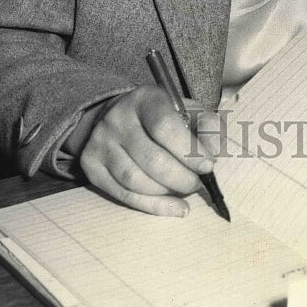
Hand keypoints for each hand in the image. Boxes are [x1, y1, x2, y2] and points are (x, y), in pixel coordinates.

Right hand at [77, 86, 215, 215]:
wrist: (119, 115)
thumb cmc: (163, 116)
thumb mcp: (189, 110)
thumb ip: (208, 127)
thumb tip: (214, 153)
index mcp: (145, 98)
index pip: (165, 127)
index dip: (189, 151)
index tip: (208, 165)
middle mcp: (117, 118)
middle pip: (152, 159)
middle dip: (182, 178)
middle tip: (197, 183)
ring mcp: (100, 142)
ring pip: (136, 181)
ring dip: (167, 193)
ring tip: (184, 189)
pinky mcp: (91, 166)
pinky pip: (124, 195)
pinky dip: (154, 207)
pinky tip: (175, 207)